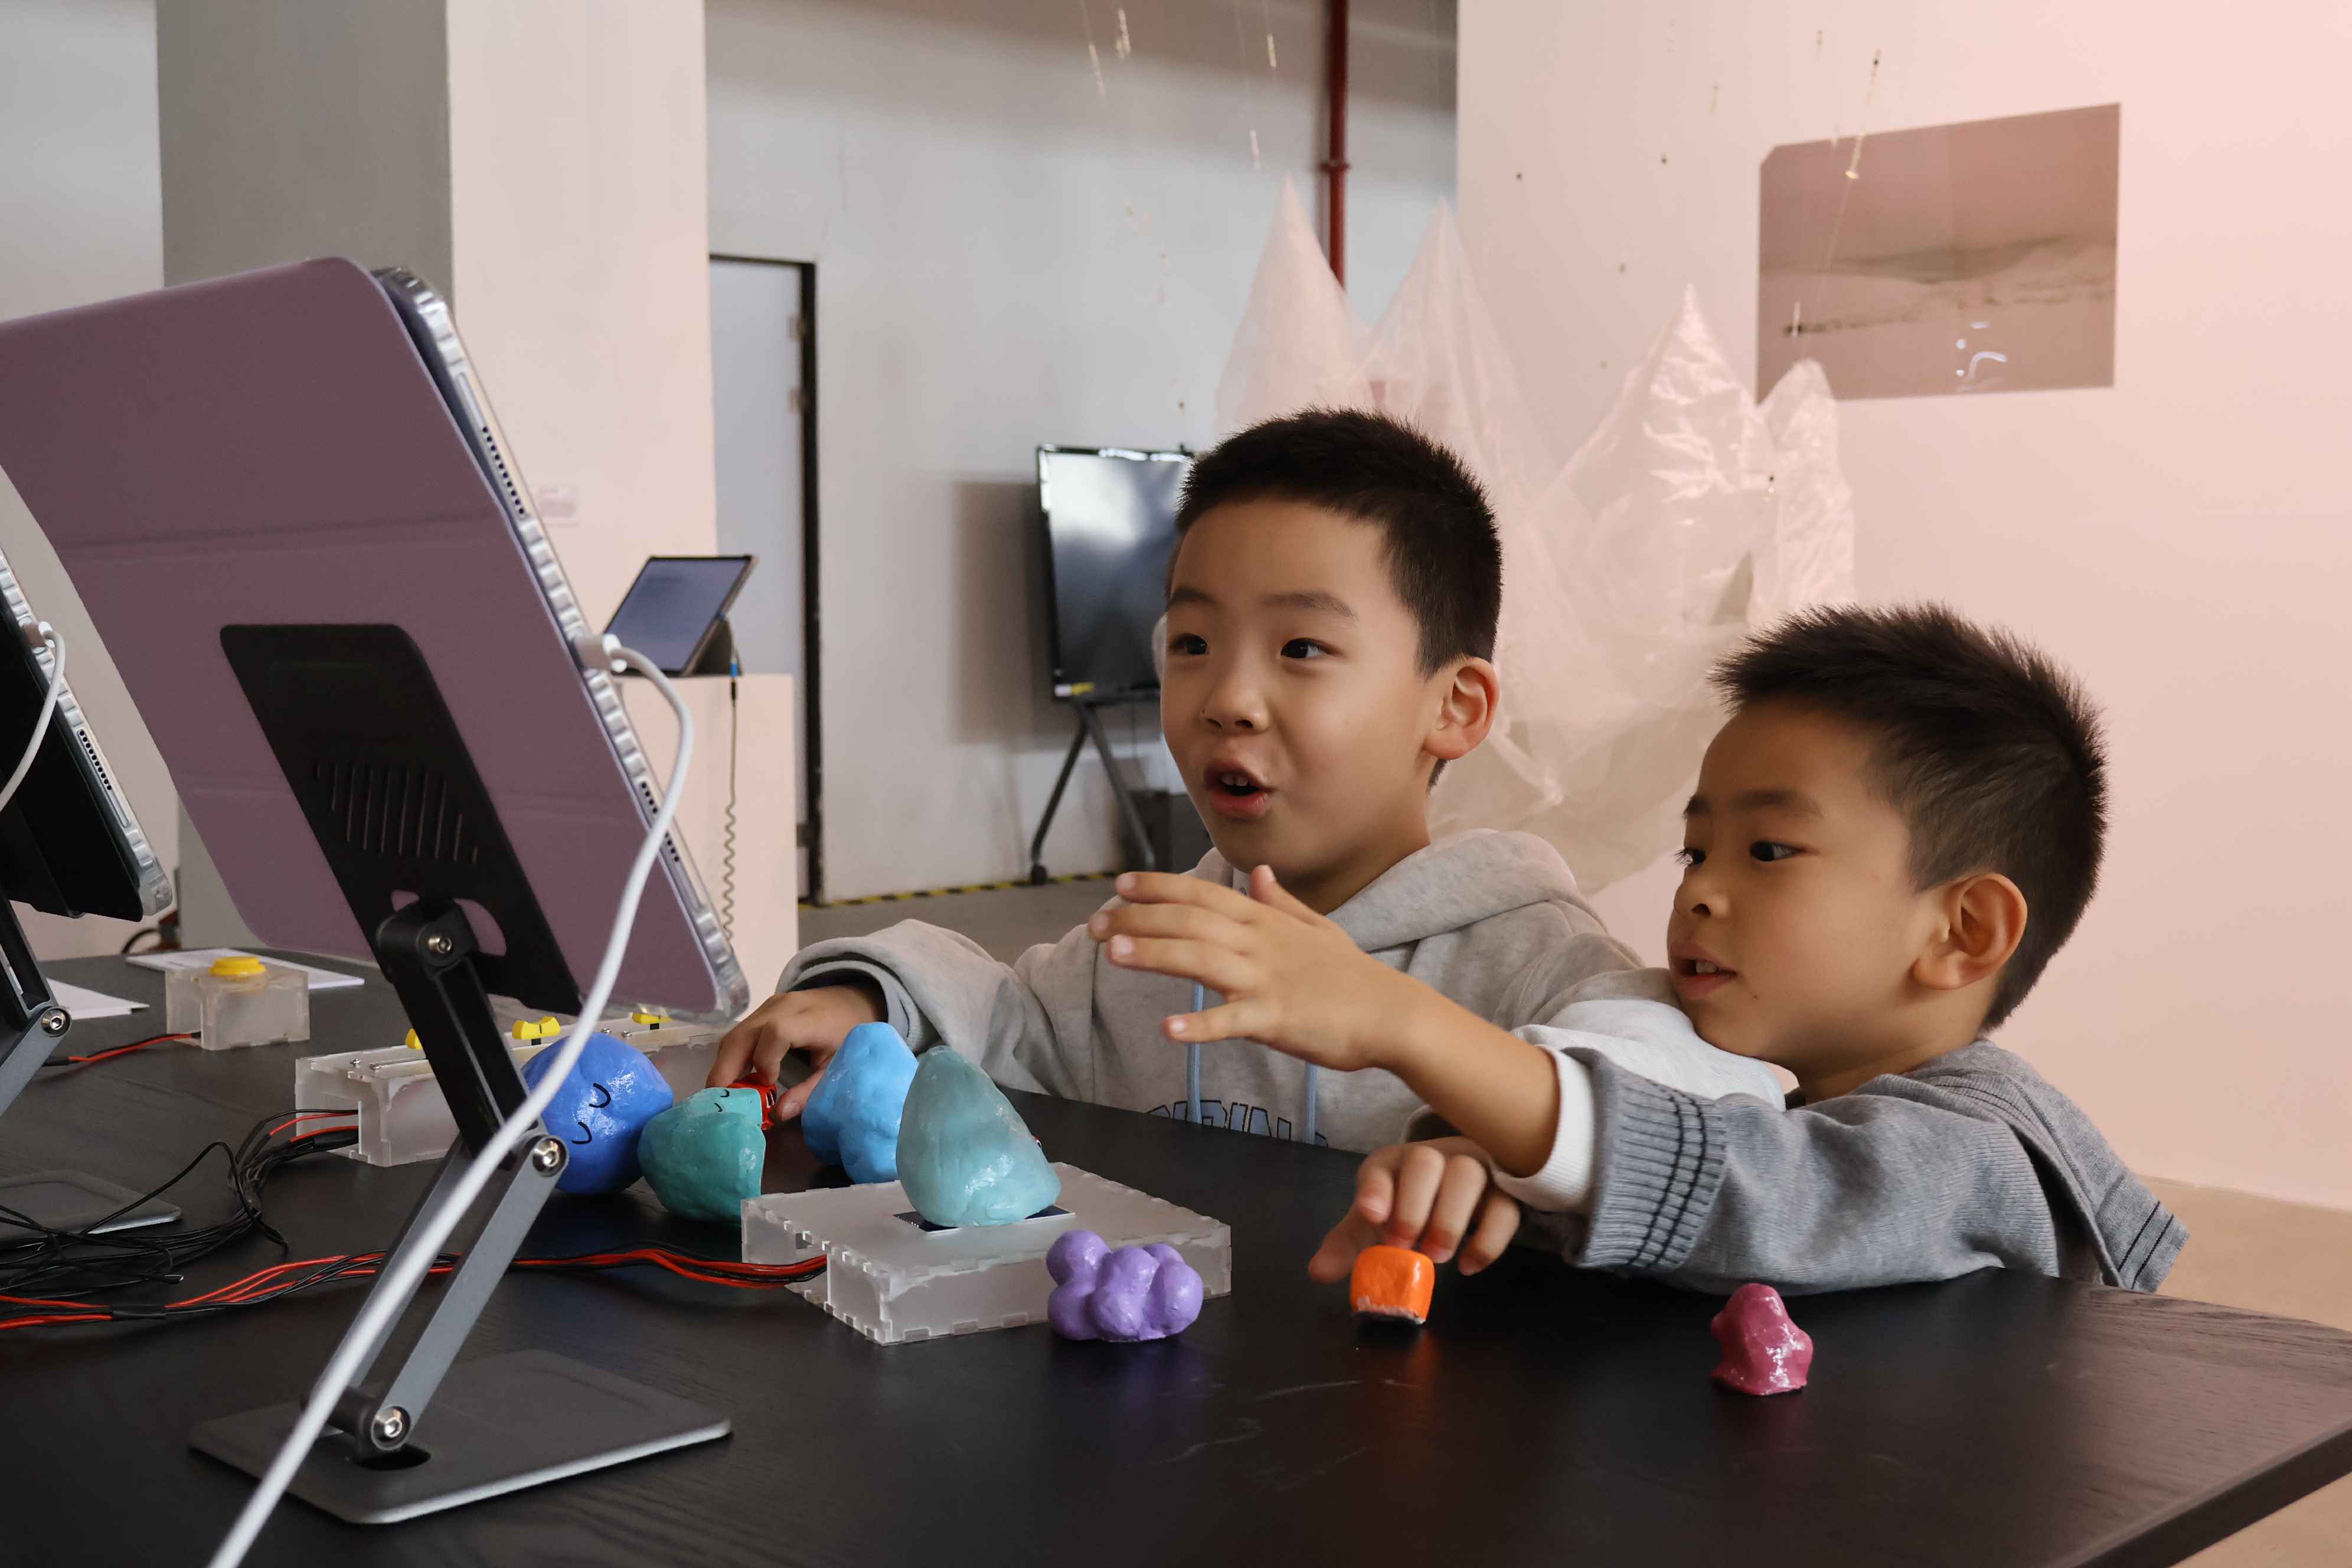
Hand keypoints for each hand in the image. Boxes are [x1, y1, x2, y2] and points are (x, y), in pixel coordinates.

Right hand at [705, 980, 884, 1119]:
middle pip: (742, 1035)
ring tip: (726, 1096)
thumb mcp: (838, 1065)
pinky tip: (736, 1080)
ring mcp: (768, 1007)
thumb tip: (778, 1115)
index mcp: (810, 1019)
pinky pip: (738, 1035)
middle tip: (720, 1102)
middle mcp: (782, 1007)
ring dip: (725, 1066)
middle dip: (726, 1070)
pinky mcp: (760, 1012)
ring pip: (734, 1035)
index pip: (777, 1032)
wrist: (850, 1001)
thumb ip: (811, 1090)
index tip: (769, 1083)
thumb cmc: (847, 1035)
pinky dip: (731, 1059)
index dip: (766, 1060)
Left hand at [1090, 865, 1412, 1072]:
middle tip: (1092, 926)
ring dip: (1154, 956)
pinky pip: (1232, 1021)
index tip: (1119, 886)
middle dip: (1137, 920)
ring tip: (1111, 955)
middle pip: (1189, 923)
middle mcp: (1260, 943)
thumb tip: (1256, 873)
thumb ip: (1280, 902)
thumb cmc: (1352, 976)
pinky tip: (1166, 1028)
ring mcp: (1268, 980)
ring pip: (1201, 961)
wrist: (1393, 1015)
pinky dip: (1199, 1025)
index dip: (1158, 888)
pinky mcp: (1278, 1019)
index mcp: (1266, 921)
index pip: (1202, 895)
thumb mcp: (1318, 928)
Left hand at [1307, 1138, 1520, 1282]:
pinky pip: (1504, 1208)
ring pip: (1468, 1176)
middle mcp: (1434, 1156)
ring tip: (1436, 1256)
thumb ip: (1349, 1245)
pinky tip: (1468, 1265)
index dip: (1375, 1189)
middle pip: (1425, 1161)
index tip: (1371, 1217)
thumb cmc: (1410, 1201)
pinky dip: (1488, 1240)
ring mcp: (1474, 1168)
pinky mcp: (1505, 1192)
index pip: (1381, 1166)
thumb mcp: (1378, 1220)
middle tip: (1406, 1246)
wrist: (1458, 1183)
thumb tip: (1317, 1272)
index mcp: (1394, 1162)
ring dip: (1449, 1219)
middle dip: (1413, 1206)